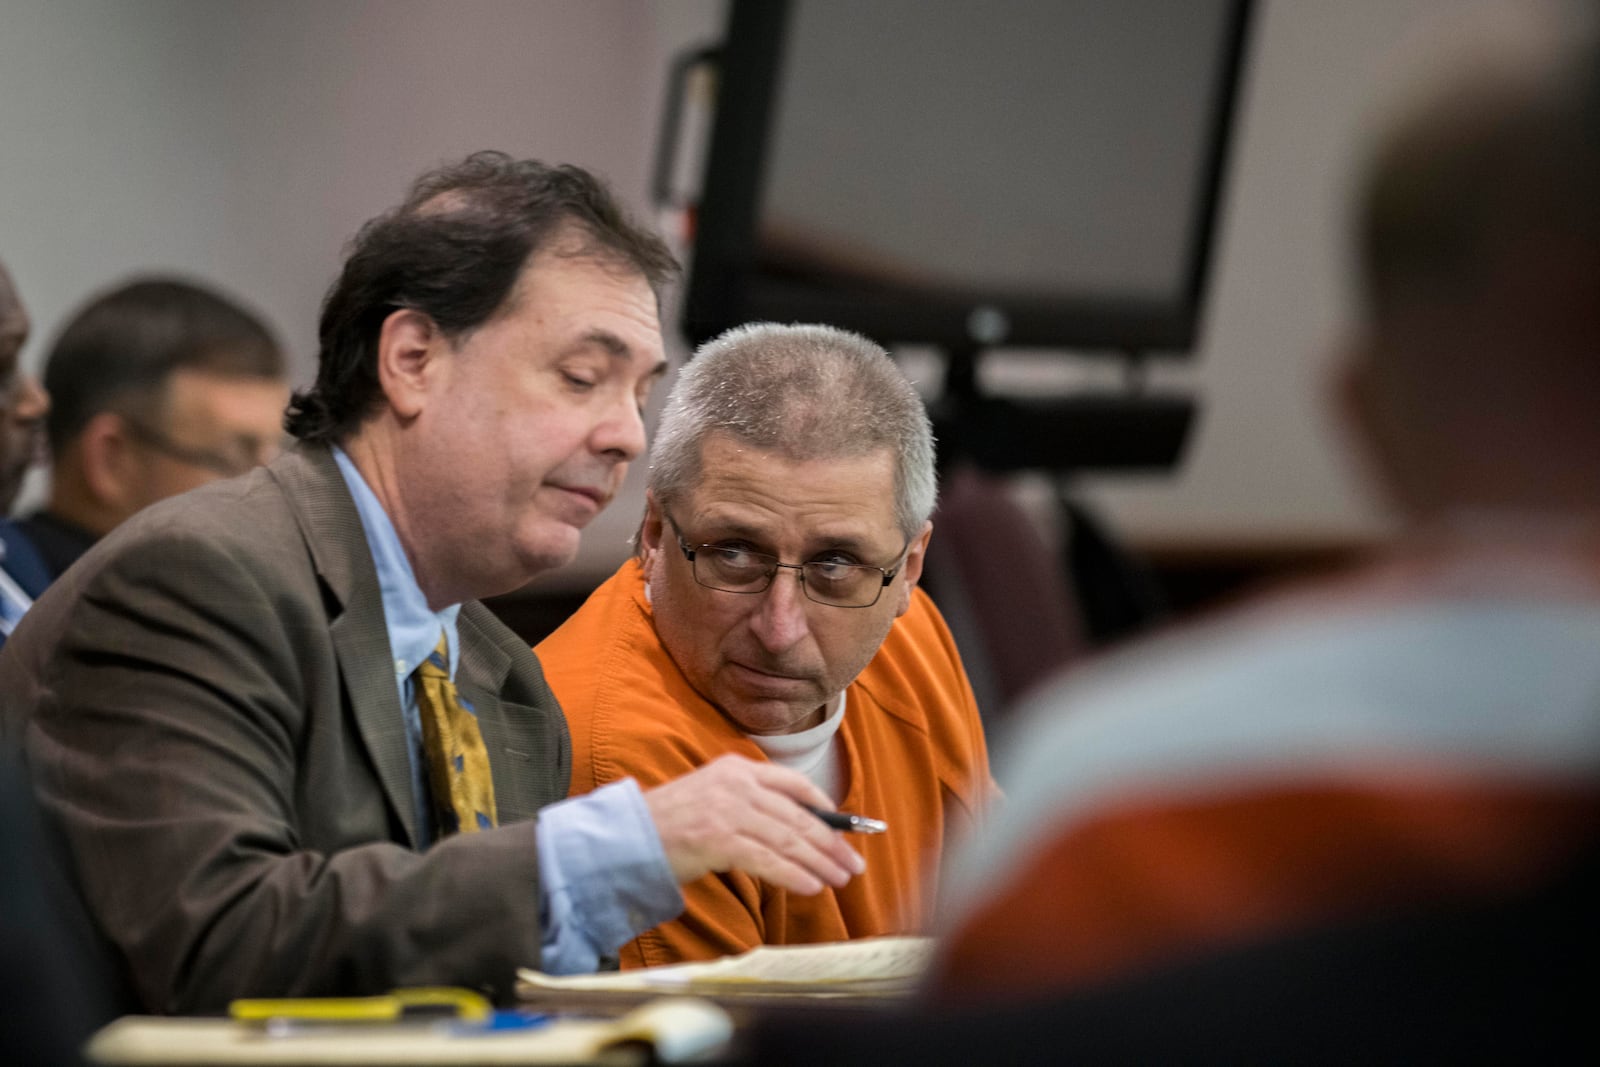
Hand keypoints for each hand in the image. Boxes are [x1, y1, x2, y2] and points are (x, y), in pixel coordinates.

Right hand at [642, 755, 866, 894]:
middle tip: (853, 863)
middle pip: (798, 816)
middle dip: (831, 843)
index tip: (845, 828)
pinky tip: (812, 886)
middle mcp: (736, 783)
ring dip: (820, 862)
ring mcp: (728, 810)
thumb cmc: (669, 823)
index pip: (793, 783)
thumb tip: (799, 831)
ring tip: (840, 879)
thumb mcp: (713, 798)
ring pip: (789, 839)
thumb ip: (751, 805)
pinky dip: (795, 875)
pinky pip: (769, 860)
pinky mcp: (719, 839)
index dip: (824, 808)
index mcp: (736, 767)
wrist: (627, 836)